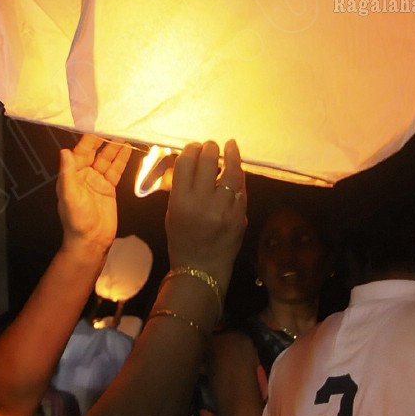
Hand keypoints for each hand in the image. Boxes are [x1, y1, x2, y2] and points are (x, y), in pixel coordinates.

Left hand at [56, 135, 131, 259]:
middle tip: (117, 125)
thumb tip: (64, 151)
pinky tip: (129, 149)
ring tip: (126, 133)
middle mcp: (84, 174)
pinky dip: (122, 160)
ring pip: (107, 159)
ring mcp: (97, 181)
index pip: (81, 151)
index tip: (99, 123)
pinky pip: (116, 170)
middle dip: (106, 139)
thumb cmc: (76, 220)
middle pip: (96, 152)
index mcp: (72, 174)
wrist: (91, 241)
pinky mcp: (109, 188)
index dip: (90, 138)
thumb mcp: (69, 196)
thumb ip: (67, 173)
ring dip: (116, 147)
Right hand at [165, 140, 246, 289]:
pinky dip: (239, 178)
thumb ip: (181, 189)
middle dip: (210, 148)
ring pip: (231, 172)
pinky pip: (242, 189)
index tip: (194, 146)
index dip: (191, 149)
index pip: (185, 163)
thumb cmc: (182, 241)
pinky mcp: (240, 216)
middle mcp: (203, 202)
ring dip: (231, 156)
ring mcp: (225, 209)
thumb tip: (190, 163)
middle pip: (208, 162)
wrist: (202, 269)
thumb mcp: (172, 213)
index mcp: (181, 201)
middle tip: (212, 145)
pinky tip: (236, 171)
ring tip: (230, 147)